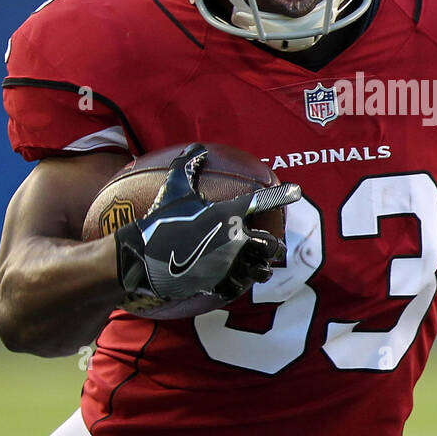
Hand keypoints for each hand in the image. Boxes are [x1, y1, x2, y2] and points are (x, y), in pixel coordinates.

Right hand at [113, 143, 298, 303]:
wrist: (141, 256)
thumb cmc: (158, 220)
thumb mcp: (173, 189)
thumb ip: (188, 166)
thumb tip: (197, 147)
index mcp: (229, 214)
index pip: (262, 202)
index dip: (282, 195)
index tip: (295, 190)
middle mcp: (235, 239)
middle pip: (270, 245)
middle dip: (274, 246)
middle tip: (272, 246)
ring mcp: (229, 264)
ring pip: (260, 271)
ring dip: (261, 268)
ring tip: (260, 267)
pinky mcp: (218, 284)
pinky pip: (239, 288)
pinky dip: (239, 285)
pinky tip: (236, 282)